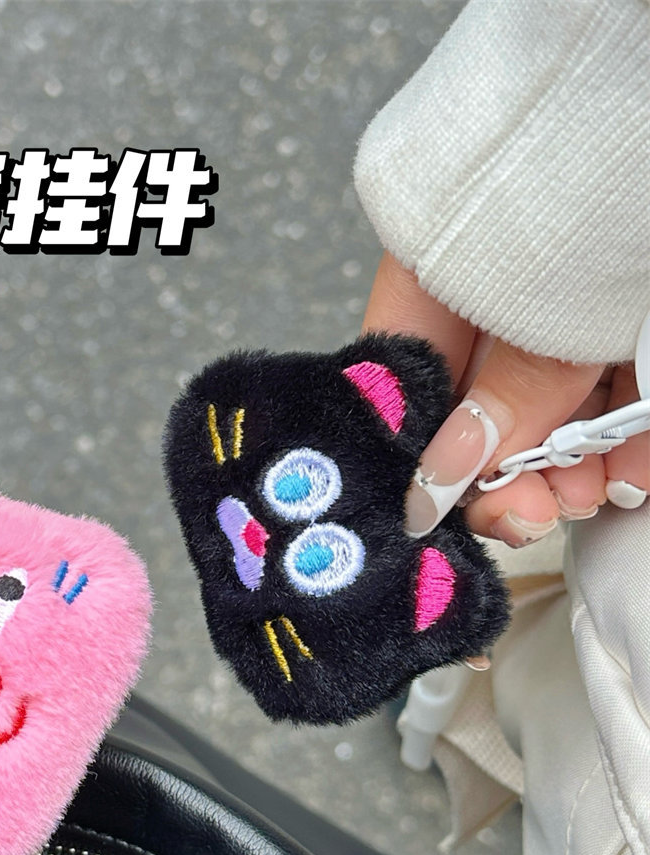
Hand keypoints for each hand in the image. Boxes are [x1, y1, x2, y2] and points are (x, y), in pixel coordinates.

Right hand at [362, 254, 647, 546]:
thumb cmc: (605, 165)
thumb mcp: (547, 296)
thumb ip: (505, 385)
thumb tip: (445, 471)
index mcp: (437, 272)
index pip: (407, 383)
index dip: (421, 452)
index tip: (447, 506)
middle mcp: (492, 291)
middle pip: (479, 406)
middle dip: (507, 471)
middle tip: (532, 509)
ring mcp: (562, 304)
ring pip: (553, 409)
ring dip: (573, 467)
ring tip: (595, 488)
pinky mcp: (620, 318)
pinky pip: (614, 393)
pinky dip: (629, 440)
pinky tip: (634, 467)